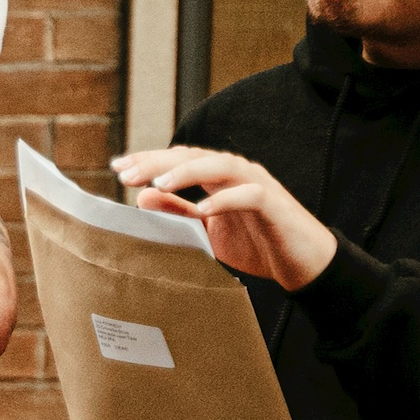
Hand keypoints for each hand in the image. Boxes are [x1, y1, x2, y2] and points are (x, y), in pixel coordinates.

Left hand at [112, 146, 335, 289]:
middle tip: (127, 173)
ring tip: (159, 183)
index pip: (179, 160)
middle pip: (194, 156)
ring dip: (188, 171)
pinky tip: (203, 210)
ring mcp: (258, 185)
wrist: (301, 263)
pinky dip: (226, 200)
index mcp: (218, 177)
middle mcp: (237, 174)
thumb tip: (142, 196)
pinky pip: (250, 195)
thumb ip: (178, 212)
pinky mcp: (274, 204)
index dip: (149, 161)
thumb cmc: (255, 243)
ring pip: (221, 165)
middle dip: (159, 162)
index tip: (118, 168)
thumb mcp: (206, 231)